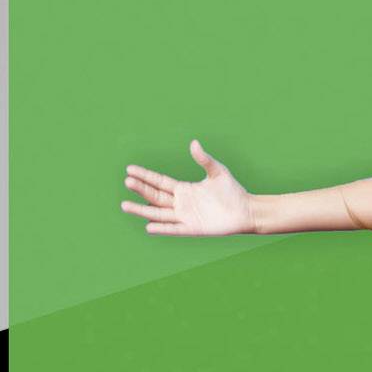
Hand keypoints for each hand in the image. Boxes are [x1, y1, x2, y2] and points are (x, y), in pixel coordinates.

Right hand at [123, 140, 251, 235]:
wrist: (246, 210)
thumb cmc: (232, 191)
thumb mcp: (217, 172)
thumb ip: (204, 159)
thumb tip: (194, 143)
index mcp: (184, 189)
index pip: (159, 181)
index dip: (145, 176)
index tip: (129, 169)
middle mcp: (181, 203)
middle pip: (155, 196)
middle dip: (141, 189)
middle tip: (127, 181)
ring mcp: (185, 216)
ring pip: (158, 213)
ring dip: (142, 210)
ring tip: (125, 205)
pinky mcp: (193, 228)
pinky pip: (174, 229)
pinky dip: (162, 228)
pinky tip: (149, 226)